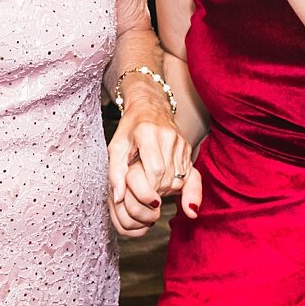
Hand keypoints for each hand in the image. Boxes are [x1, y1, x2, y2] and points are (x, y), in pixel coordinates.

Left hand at [107, 100, 199, 237]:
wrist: (150, 107)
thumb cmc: (130, 127)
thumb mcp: (116, 147)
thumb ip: (114, 173)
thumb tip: (118, 198)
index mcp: (148, 132)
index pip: (155, 169)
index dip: (147, 187)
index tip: (138, 193)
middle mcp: (169, 137)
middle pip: (167, 177)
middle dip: (154, 190)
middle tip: (142, 189)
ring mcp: (181, 143)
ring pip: (179, 179)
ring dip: (165, 189)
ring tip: (152, 183)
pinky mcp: (188, 150)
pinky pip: (189, 177)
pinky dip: (179, 187)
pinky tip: (180, 198)